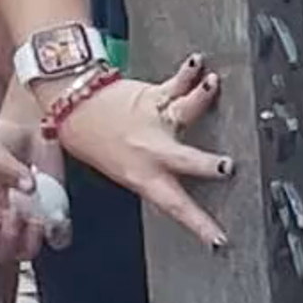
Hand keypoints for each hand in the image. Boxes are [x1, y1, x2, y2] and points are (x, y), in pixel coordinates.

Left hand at [59, 54, 232, 250]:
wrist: (75, 109)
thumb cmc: (97, 142)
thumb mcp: (124, 173)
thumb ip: (152, 179)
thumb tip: (177, 195)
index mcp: (145, 178)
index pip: (176, 207)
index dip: (198, 225)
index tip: (218, 239)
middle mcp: (155, 152)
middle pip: (186, 161)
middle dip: (207, 166)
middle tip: (228, 169)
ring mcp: (156, 122)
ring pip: (183, 112)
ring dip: (201, 98)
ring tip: (211, 86)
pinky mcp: (154, 97)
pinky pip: (175, 84)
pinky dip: (188, 73)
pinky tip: (196, 63)